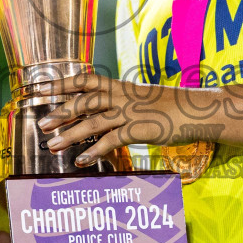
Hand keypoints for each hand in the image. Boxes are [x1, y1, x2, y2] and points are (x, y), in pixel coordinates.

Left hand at [36, 74, 242, 166]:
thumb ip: (124, 104)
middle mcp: (123, 97)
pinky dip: (95, 151)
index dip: (62, 83)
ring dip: (71, 134)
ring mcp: (131, 112)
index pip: (86, 80)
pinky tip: (82, 161)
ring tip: (52, 145)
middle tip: (42, 124)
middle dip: (61, 112)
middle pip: (85, 101)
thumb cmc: (174, 107)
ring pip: (94, 121)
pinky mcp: (141, 129)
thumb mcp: (145, 100)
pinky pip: (113, 140)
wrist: (201, 110)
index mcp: (122, 87)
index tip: (40, 88)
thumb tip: (105, 113)